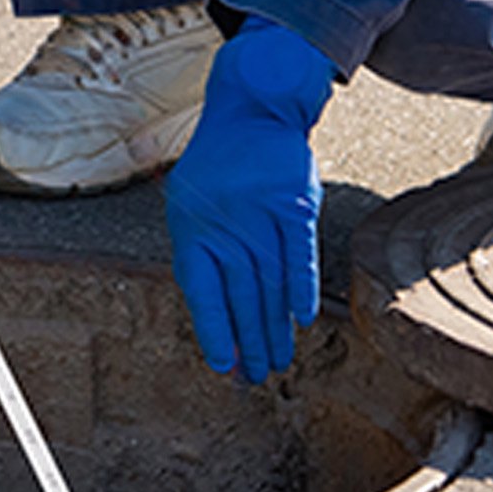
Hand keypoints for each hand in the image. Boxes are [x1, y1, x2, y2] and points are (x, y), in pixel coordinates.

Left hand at [165, 15, 337, 382]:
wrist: (250, 113)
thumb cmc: (218, 167)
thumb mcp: (190, 203)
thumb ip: (201, 251)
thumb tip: (212, 309)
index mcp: (191, 227)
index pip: (201, 289)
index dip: (213, 329)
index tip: (223, 365)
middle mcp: (224, 224)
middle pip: (238, 295)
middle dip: (248, 340)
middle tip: (257, 378)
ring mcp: (259, 215)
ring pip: (268, 282)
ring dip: (273, 326)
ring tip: (278, 361)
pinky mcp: (294, 205)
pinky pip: (298, 254)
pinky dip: (300, 286)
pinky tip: (302, 318)